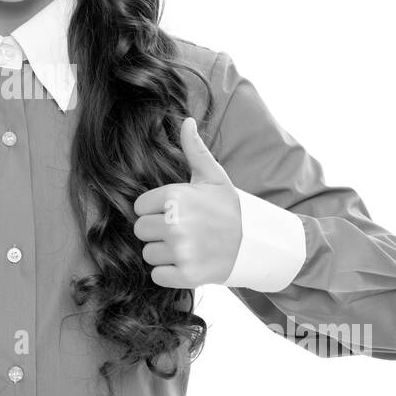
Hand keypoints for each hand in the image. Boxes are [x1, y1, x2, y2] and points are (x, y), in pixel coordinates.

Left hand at [133, 116, 243, 288]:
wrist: (256, 243)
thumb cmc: (229, 207)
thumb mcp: (213, 176)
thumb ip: (194, 149)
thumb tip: (186, 120)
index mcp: (175, 196)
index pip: (139, 207)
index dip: (155, 210)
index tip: (175, 212)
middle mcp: (175, 223)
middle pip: (140, 231)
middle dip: (157, 232)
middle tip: (182, 231)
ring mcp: (181, 251)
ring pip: (148, 254)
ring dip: (163, 254)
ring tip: (187, 247)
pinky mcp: (186, 275)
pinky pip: (157, 275)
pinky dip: (170, 273)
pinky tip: (187, 263)